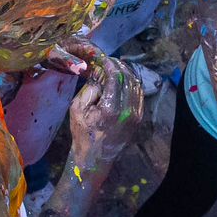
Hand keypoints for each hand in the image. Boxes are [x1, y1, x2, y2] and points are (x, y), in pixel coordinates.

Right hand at [65, 48, 144, 172]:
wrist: (95, 158)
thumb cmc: (83, 134)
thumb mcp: (77, 109)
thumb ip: (90, 88)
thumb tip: (100, 73)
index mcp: (111, 108)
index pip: (116, 77)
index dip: (110, 65)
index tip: (103, 59)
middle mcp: (128, 110)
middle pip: (129, 78)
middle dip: (119, 67)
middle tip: (109, 62)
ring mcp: (136, 115)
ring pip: (136, 85)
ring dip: (127, 74)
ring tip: (115, 69)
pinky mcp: (139, 118)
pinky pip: (138, 95)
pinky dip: (131, 84)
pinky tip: (122, 81)